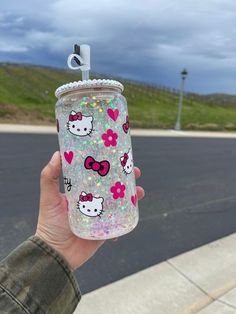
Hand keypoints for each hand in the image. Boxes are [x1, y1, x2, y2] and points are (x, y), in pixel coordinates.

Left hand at [36, 151, 144, 269]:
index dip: (110, 166)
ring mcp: (101, 216)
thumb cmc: (49, 224)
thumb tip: (58, 154)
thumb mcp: (49, 198)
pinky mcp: (106, 230)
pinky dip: (127, 218)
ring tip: (140, 193)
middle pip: (114, 187)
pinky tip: (133, 212)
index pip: (98, 175)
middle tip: (135, 172)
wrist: (55, 254)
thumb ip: (49, 177)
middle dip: (127, 179)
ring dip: (133, 197)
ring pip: (121, 203)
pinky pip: (119, 223)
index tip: (120, 158)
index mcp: (82, 191)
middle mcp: (94, 202)